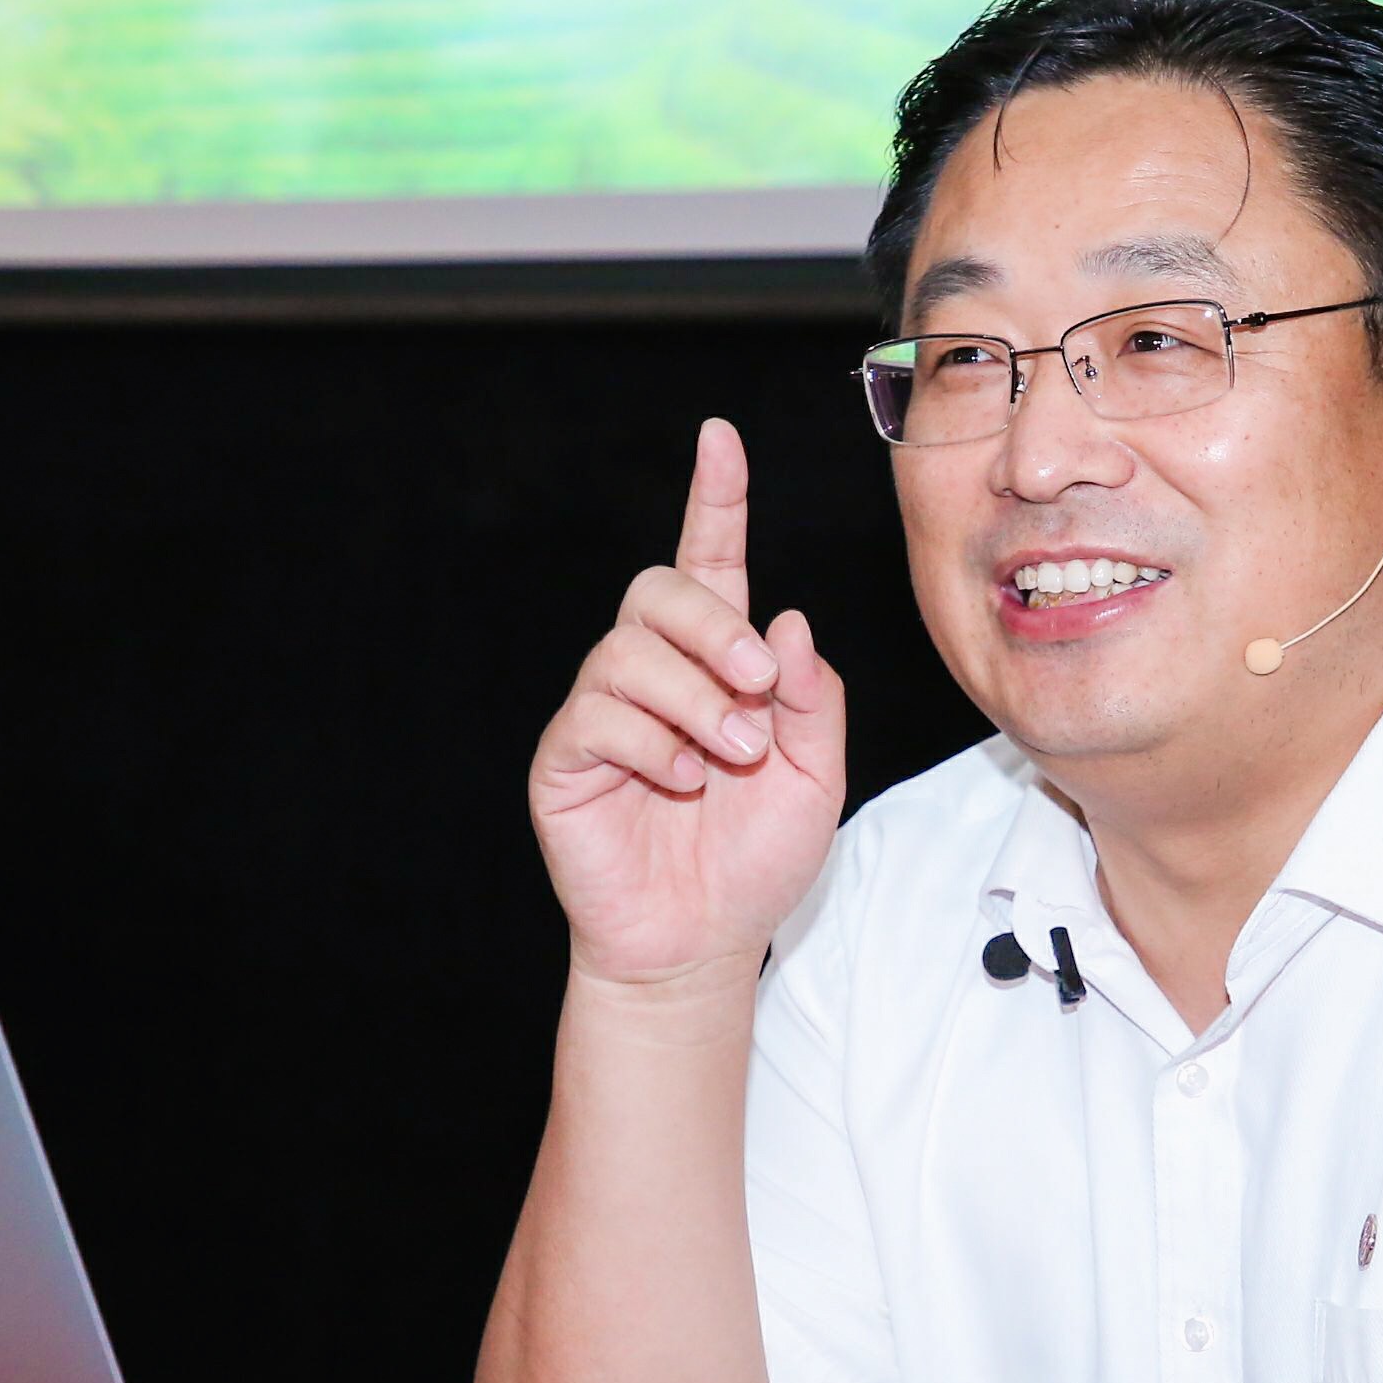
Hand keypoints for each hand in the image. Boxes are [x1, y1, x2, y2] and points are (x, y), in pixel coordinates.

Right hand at [529, 419, 845, 988]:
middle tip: (761, 686)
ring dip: (695, 697)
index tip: (720, 439)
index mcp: (718, 662)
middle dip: (715, 626)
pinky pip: (598, 716)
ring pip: (629, 650)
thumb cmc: (755, 858)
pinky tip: (679, 782)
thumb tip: (790, 622)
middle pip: (661, 588)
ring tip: (731, 754)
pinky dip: (651, 743)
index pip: (711, 561)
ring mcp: (604, 711)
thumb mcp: (816, 775)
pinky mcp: (566, 757)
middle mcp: (654, 671)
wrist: (701, 942)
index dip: (714, 499)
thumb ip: (814, 700)